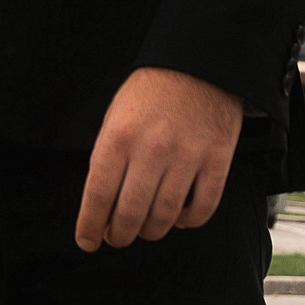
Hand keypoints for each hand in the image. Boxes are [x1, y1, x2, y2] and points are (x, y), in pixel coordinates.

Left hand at [75, 66, 242, 251]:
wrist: (198, 63)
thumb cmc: (151, 91)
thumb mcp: (115, 116)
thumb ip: (107, 158)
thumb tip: (100, 204)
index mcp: (119, 136)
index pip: (98, 196)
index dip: (90, 227)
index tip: (88, 241)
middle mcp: (151, 149)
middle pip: (130, 214)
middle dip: (119, 235)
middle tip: (117, 237)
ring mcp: (187, 156)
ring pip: (164, 217)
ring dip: (150, 232)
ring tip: (145, 229)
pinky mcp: (216, 159)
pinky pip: (202, 208)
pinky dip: (187, 222)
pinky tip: (178, 218)